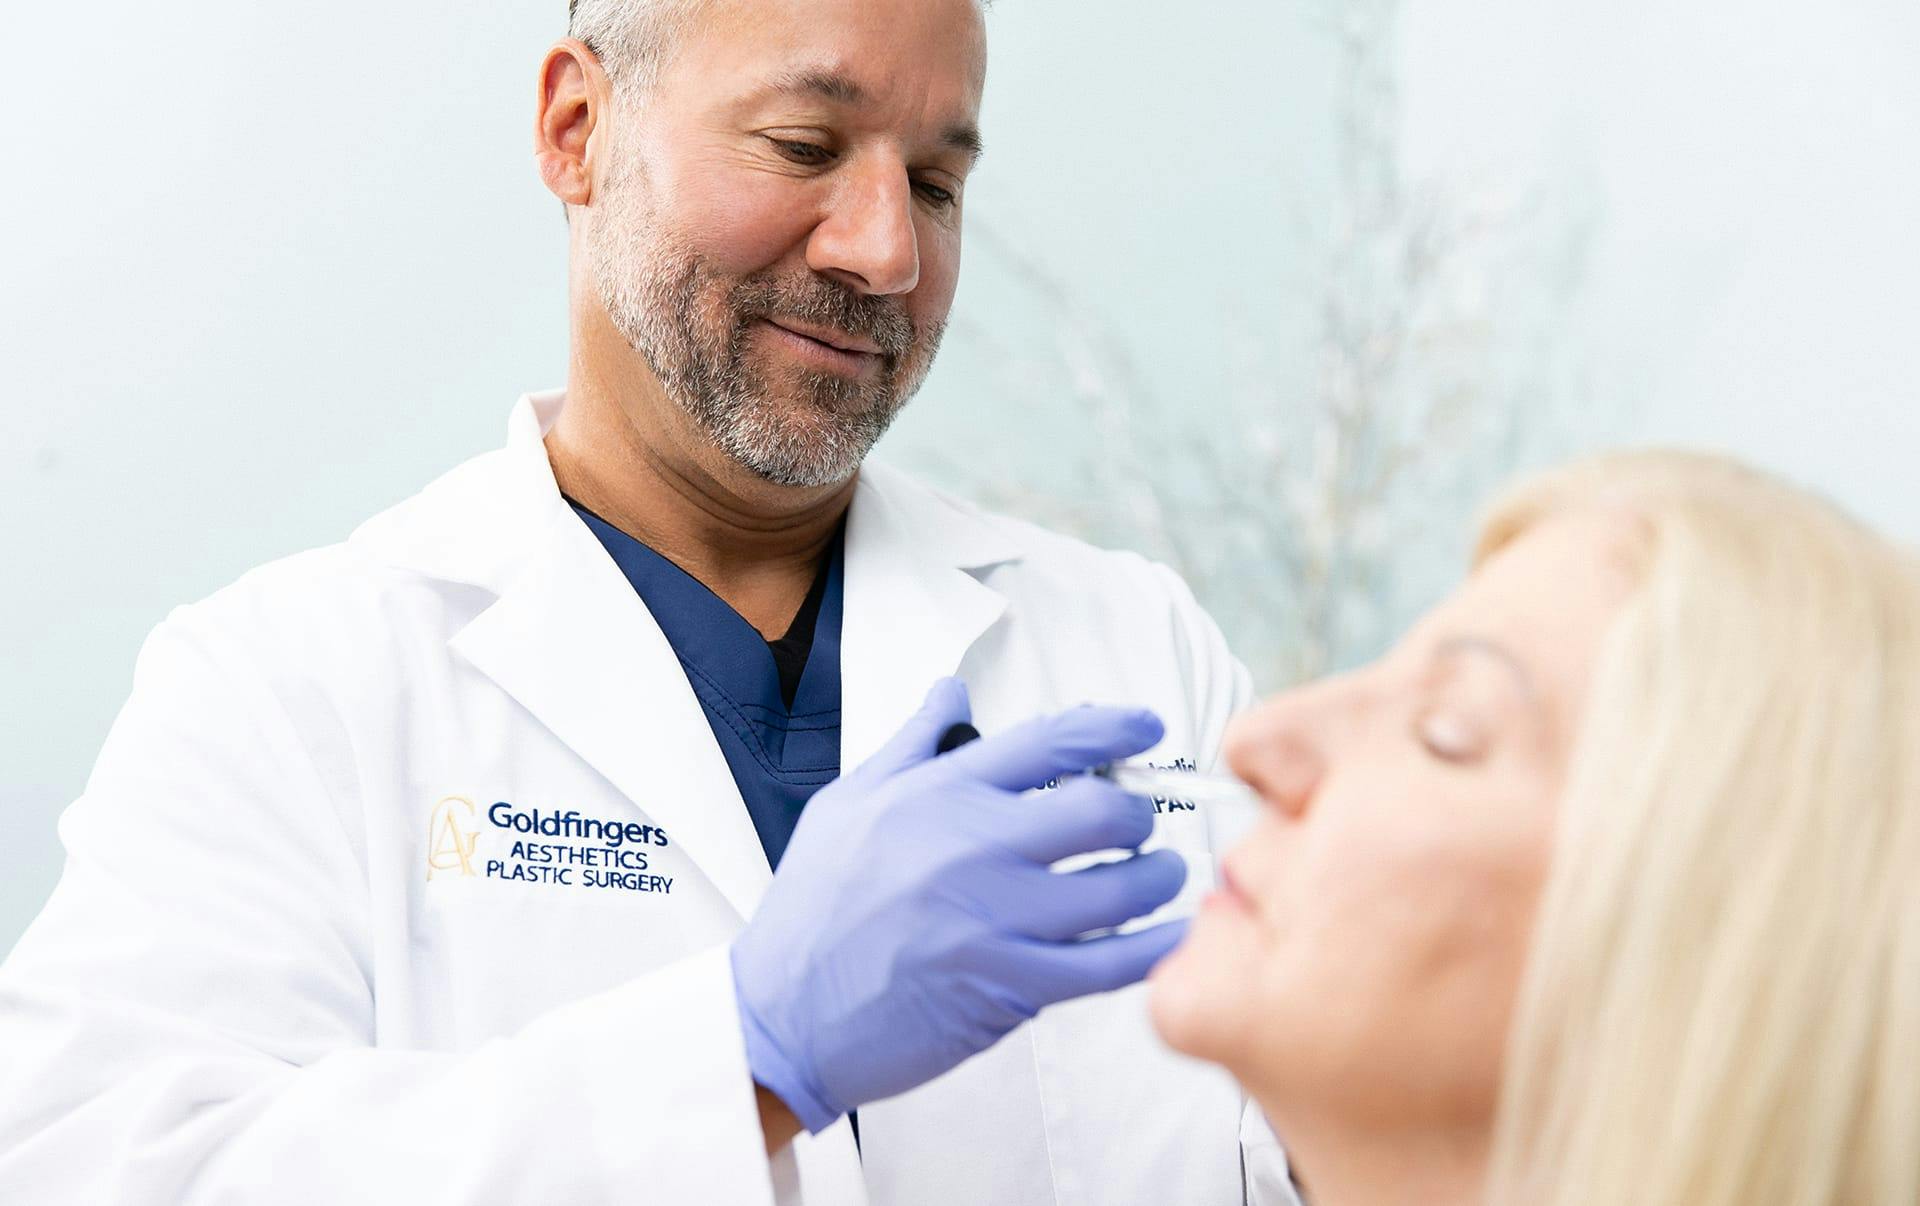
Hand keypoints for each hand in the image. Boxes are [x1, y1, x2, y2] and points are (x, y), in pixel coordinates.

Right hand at [731, 678, 1187, 1133]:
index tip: (1145, 728)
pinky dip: (1153, 949)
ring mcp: (995, 920)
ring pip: (1119, 888)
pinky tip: (1170, 937)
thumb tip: (952, 694)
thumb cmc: (811, 912)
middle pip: (1102, 809)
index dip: (1114, 727)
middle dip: (1139, 811)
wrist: (781, 1015)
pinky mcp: (1009, 987)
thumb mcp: (848, 804)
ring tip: (1162, 875)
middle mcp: (973, 848)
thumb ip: (913, 745)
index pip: (1049, 742)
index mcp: (938, 794)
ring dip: (1157, 878)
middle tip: (1140, 820)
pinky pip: (1108, 965)